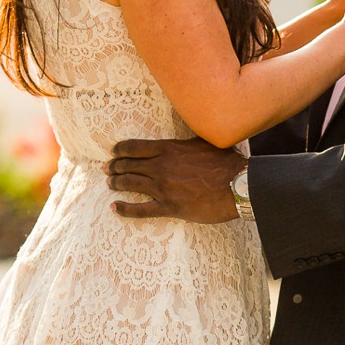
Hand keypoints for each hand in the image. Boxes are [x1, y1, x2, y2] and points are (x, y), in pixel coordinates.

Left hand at [108, 138, 241, 222]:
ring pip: (131, 184)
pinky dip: (125, 209)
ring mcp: (163, 188)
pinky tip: (115, 207)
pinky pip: (140, 209)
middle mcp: (161, 167)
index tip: (114, 152)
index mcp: (168, 149)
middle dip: (115, 166)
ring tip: (109, 183)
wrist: (237, 185)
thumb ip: (187, 140)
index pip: (135, 147)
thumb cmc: (226, 162)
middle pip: (129, 165)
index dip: (120, 149)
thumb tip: (183, 135)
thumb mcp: (203, 141)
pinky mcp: (169, 207)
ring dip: (117, 183)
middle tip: (107, 169)